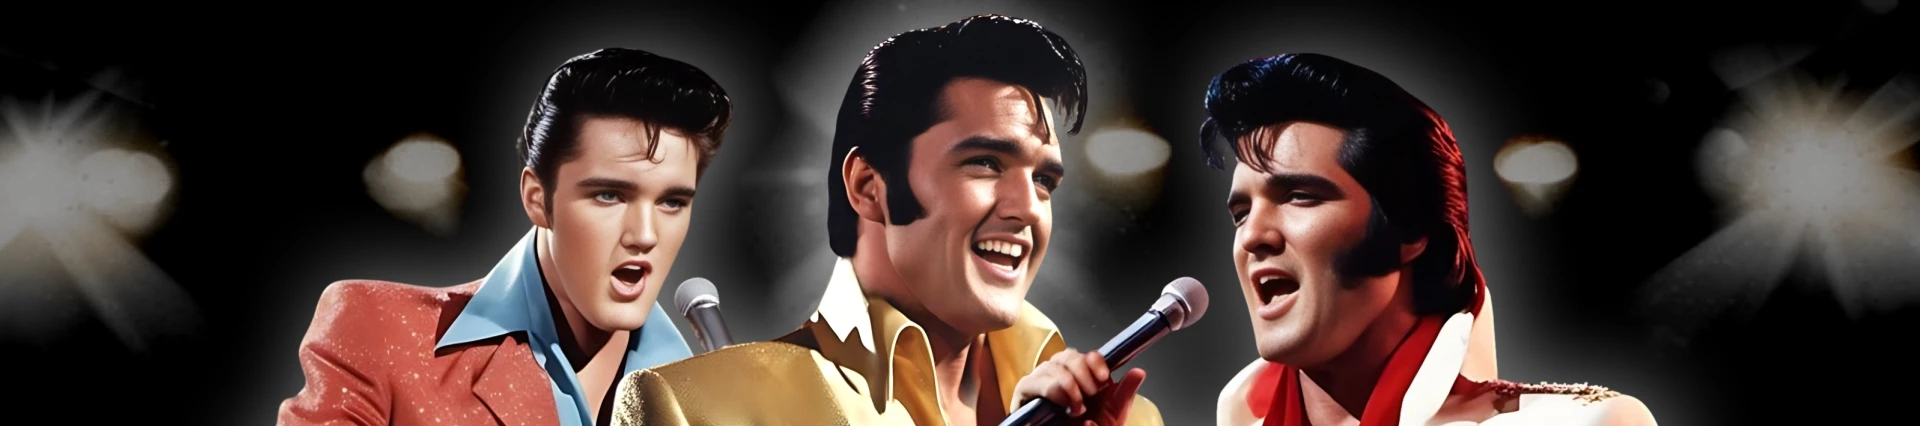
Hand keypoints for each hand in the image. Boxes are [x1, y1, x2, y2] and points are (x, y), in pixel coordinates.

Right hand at [1010, 348, 1147, 425]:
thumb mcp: (1112, 413)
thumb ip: (1124, 393)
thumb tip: (1139, 371)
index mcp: (1081, 375)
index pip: (1086, 355)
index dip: (1095, 362)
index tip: (1103, 379)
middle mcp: (1059, 373)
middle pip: (1068, 355)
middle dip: (1082, 373)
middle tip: (1091, 394)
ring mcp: (1039, 380)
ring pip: (1052, 366)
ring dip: (1069, 385)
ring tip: (1077, 407)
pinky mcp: (1024, 392)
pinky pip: (1035, 381)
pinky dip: (1053, 391)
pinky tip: (1063, 404)